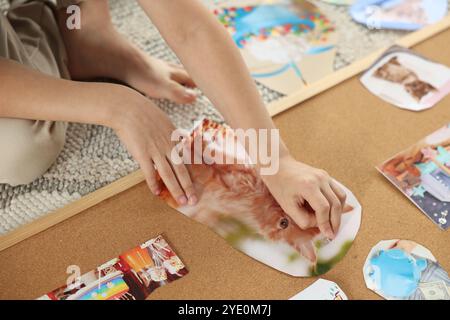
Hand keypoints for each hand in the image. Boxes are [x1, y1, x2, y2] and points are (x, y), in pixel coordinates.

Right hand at [111, 90, 196, 205]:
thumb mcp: (164, 120)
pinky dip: (153, 183)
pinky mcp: (142, 154)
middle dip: (188, 187)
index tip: (198, 184)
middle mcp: (167, 145)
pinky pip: (149, 172)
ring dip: (176, 189)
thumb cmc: (143, 112)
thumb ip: (172, 133)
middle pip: (181, 170)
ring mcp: (155, 150)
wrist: (126, 108)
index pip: (186, 160)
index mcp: (174, 137)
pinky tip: (157, 192)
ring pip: (168, 174)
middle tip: (194, 201)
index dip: (193, 173)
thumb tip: (180, 140)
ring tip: (181, 201)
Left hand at [262, 155, 346, 239]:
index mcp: (308, 185)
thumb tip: (319, 225)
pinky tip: (332, 213)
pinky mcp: (325, 176)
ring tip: (334, 225)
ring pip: (341, 197)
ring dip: (339, 213)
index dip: (326, 223)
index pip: (323, 208)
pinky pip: (338, 191)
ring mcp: (324, 176)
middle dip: (335, 222)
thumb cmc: (279, 186)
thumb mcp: (287, 206)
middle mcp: (320, 179)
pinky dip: (338, 203)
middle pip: (335, 204)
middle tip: (333, 234)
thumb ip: (303, 219)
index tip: (328, 235)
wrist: (278, 166)